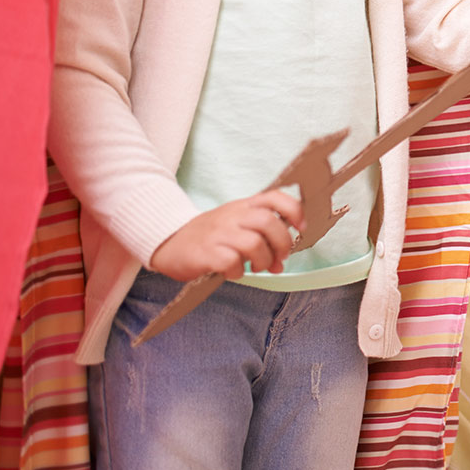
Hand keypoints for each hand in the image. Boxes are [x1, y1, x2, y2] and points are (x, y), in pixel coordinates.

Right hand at [149, 190, 305, 280]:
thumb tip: (283, 259)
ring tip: (257, 267)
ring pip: (254, 243)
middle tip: (279, 259)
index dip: (294, 210)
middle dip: (282, 244)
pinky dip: (238, 271)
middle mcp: (232, 216)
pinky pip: (231, 262)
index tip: (300, 228)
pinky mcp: (205, 252)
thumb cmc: (210, 236)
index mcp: (243, 206)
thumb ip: (262, 235)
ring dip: (263, 260)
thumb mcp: (236, 224)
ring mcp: (218, 233)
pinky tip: (233, 272)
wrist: (169, 242)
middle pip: (269, 222)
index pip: (274, 197)